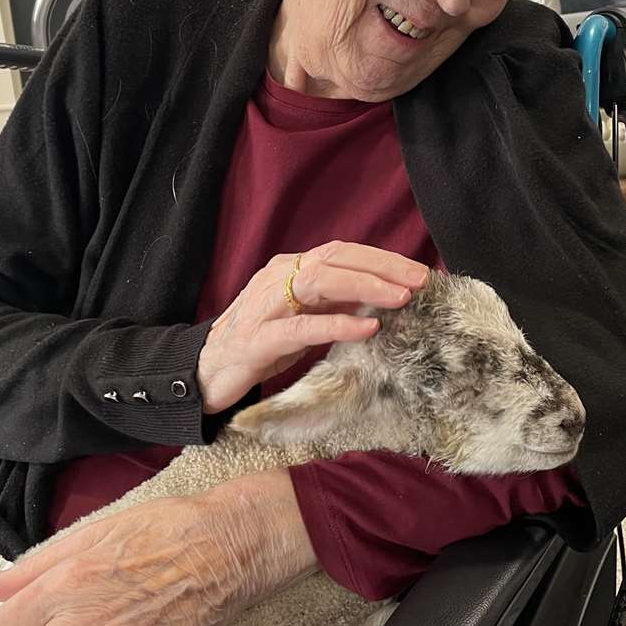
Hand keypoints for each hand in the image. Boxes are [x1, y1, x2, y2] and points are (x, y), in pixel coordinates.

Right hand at [197, 240, 428, 413]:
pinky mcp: (259, 338)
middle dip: (382, 267)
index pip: (341, 252)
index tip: (418, 272)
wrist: (206, 373)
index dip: (382, 258)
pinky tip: (367, 327)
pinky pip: (303, 326)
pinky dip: (338, 324)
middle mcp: (277, 278)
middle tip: (419, 281)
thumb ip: (333, 302)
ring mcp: (266, 306)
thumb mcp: (302, 317)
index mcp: (289, 269)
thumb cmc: (260, 345)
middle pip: (335, 258)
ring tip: (400, 298)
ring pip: (319, 281)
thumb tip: (382, 295)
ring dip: (365, 286)